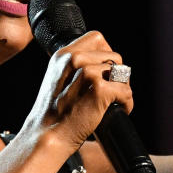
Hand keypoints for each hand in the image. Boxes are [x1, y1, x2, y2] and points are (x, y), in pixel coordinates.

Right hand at [23, 30, 132, 151]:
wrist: (46, 135)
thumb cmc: (53, 114)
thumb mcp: (58, 79)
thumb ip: (75, 67)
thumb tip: (103, 65)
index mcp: (63, 54)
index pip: (96, 38)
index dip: (106, 54)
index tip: (106, 72)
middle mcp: (74, 59)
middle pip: (114, 55)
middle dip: (117, 74)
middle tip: (112, 90)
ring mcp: (87, 73)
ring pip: (123, 72)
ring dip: (123, 88)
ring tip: (114, 102)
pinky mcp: (99, 89)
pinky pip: (126, 91)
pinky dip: (126, 103)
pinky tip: (118, 110)